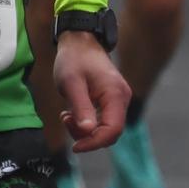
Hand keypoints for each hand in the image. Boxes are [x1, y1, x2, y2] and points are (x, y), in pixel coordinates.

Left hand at [52, 31, 128, 152]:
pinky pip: (103, 119)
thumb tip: (88, 132)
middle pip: (110, 132)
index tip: (75, 147)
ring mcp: (118, 99)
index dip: (94, 143)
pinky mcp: (112, 99)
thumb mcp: (71, 83)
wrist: (79, 40)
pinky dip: (87, 121)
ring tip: (66, 114)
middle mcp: (122, 98)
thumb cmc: (74, 59)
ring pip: (105, 127)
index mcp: (115, 95)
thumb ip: (81, 107)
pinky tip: (72, 112)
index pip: (113, 130)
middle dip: (87, 135)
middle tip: (66, 120)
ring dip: (84, 128)